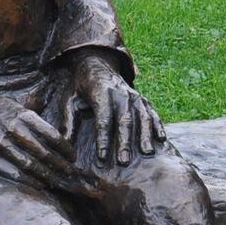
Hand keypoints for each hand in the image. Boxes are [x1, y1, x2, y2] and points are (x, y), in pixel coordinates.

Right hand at [0, 83, 75, 187]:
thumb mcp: (10, 104)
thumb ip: (29, 117)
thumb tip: (52, 134)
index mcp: (20, 114)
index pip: (51, 135)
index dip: (65, 149)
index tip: (72, 157)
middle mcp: (11, 129)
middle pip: (44, 153)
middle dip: (60, 165)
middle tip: (70, 173)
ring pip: (30, 165)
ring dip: (47, 175)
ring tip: (56, 181)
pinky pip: (12, 173)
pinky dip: (28, 180)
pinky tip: (38, 184)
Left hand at [51, 50, 162, 166]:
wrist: (97, 63)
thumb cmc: (80, 86)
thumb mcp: (69, 99)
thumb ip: (68, 120)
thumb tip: (64, 144)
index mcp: (101, 92)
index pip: (103, 118)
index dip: (103, 138)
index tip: (102, 157)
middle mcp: (120, 93)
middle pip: (125, 120)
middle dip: (125, 142)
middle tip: (124, 161)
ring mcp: (134, 95)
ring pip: (142, 116)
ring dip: (144, 135)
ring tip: (146, 153)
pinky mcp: (142, 99)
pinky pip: (152, 112)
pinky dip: (158, 125)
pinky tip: (161, 139)